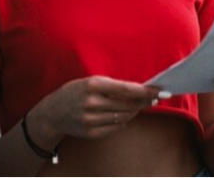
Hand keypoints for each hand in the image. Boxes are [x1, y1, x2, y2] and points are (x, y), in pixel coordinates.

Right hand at [34, 76, 162, 141]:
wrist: (53, 112)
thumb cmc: (75, 92)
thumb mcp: (90, 81)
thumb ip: (113, 86)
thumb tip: (140, 91)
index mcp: (93, 85)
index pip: (127, 89)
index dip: (145, 91)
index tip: (160, 91)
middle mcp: (92, 103)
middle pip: (128, 104)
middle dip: (144, 102)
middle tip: (154, 99)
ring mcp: (91, 119)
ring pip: (124, 117)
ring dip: (134, 111)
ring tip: (137, 106)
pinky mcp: (91, 132)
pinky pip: (116, 127)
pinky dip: (122, 121)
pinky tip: (122, 115)